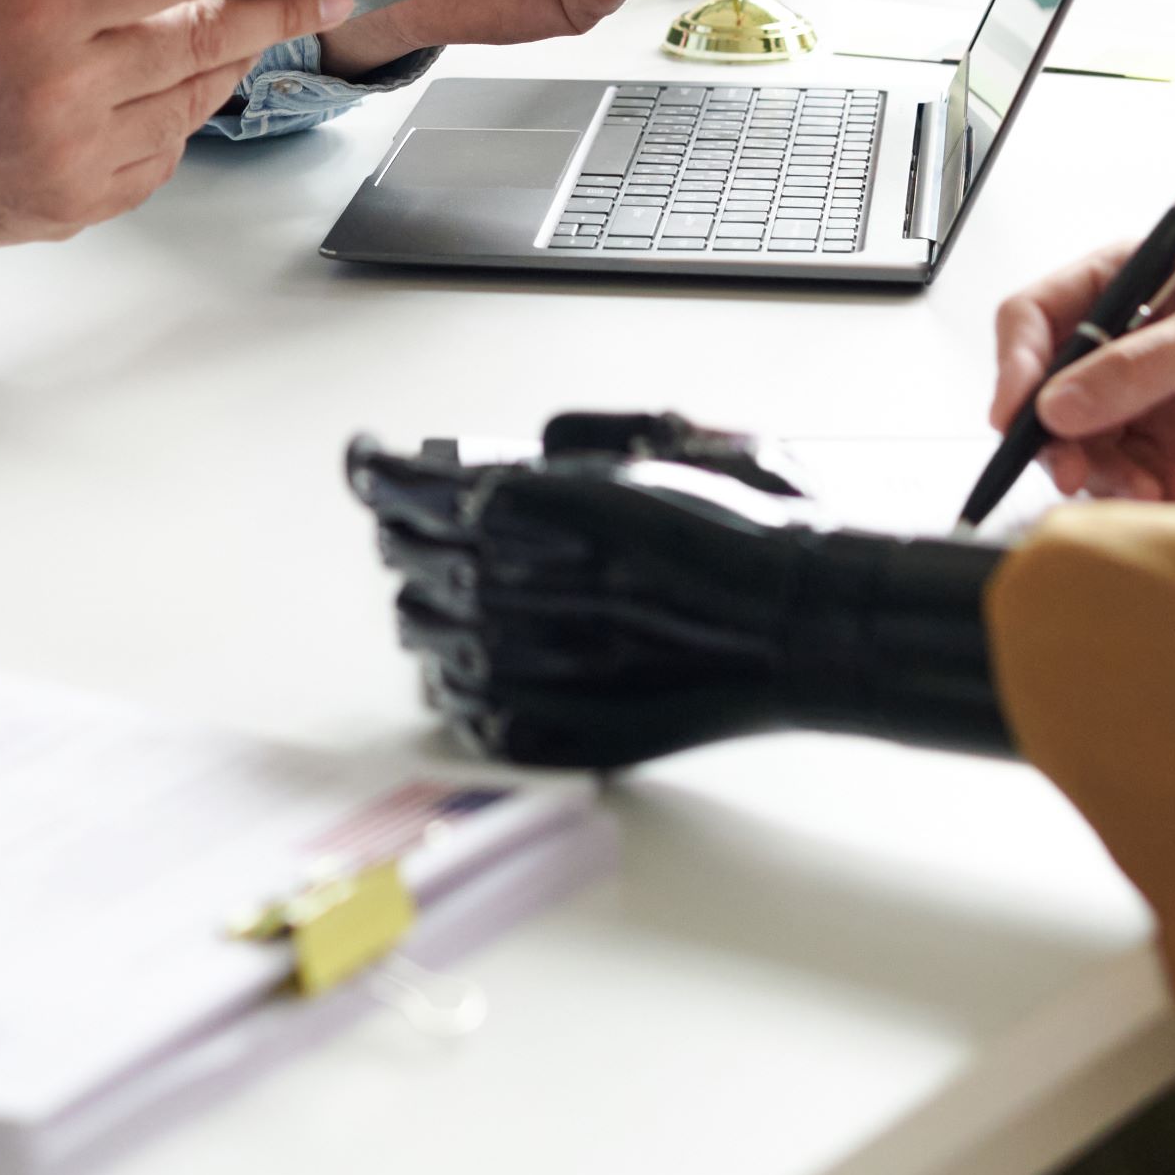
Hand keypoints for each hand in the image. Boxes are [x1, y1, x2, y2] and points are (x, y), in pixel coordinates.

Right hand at [0, 0, 348, 251]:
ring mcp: (73, 158)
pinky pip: (159, 159)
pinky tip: (147, 98)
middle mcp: (65, 88)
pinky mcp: (74, 207)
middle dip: (281, 10)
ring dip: (219, 66)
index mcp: (38, 13)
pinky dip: (170, 122)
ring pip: (191, 104)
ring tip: (226, 38)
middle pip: (206, 41)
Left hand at [349, 414, 1010, 769]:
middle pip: (404, 558)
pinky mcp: (551, 727)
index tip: (369, 457)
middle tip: (431, 522)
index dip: (375, 469)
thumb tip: (509, 456)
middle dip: (410, 534)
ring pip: (424, 634)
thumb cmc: (749, 534)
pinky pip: (465, 711)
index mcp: (535, 503)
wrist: (805, 623)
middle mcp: (517, 580)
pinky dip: (462, 687)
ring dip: (432, 608)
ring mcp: (529, 660)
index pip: (403, 487)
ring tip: (464, 592)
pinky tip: (487, 663)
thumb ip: (574, 446)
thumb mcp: (665, 446)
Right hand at [986, 255, 1174, 503]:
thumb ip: (1139, 369)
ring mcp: (1149, 395)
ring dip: (1102, 470)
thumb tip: (1057, 405)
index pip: (1038, 315)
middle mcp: (1129, 336)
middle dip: (1055, 434)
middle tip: (1076, 473)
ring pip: (1081, 441)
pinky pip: (1123, 475)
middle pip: (1047, 388)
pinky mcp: (1174, 446)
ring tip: (1151, 486)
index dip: (1015, 364)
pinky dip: (1137, 491)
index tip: (1017, 414)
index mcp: (1132, 279)